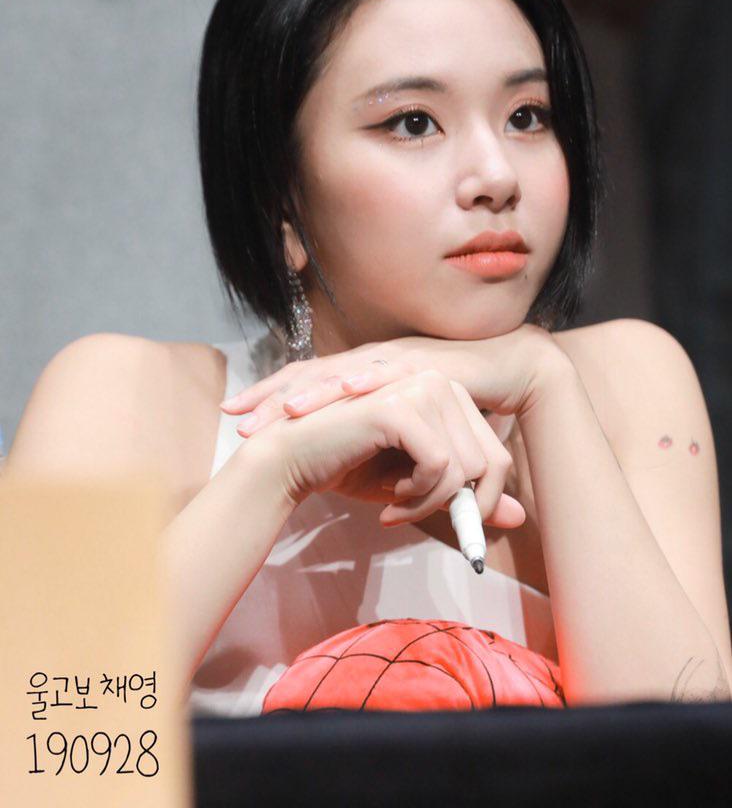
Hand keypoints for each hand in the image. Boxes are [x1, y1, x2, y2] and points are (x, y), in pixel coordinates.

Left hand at [221, 323, 561, 435]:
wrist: (507, 366)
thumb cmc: (454, 406)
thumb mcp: (411, 435)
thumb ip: (388, 456)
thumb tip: (359, 480)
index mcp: (363, 375)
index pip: (307, 383)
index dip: (270, 398)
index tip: (233, 417)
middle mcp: (374, 361)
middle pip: (313, 375)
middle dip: (275, 397)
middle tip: (240, 418)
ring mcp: (400, 359)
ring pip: (346, 372)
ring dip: (315, 390)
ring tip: (286, 410)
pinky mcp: (429, 363)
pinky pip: (395, 371)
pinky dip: (371, 378)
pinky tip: (349, 385)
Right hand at [245, 367, 524, 528]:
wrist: (291, 460)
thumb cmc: (350, 468)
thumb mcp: (420, 487)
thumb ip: (469, 497)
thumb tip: (522, 517)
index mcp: (446, 394)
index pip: (496, 455)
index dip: (478, 501)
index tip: (444, 520)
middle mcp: (439, 383)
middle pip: (491, 464)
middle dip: (458, 506)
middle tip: (413, 515)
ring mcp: (420, 390)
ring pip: (467, 469)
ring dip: (430, 503)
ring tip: (395, 503)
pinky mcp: (400, 408)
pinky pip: (441, 468)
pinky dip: (418, 497)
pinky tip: (388, 496)